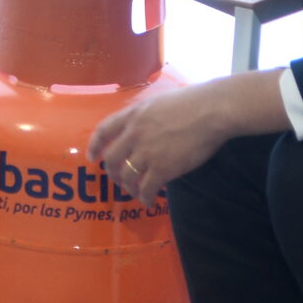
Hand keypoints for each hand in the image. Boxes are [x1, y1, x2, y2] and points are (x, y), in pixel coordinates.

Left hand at [88, 72, 287, 195]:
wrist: (210, 110)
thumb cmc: (191, 102)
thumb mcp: (158, 101)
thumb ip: (144, 115)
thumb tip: (141, 126)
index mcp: (132, 115)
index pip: (103, 131)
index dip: (94, 145)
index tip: (92, 157)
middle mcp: (134, 134)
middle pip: (111, 159)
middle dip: (112, 173)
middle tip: (117, 180)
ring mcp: (147, 152)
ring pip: (127, 177)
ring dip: (129, 188)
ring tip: (135, 193)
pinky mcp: (163, 168)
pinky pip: (146, 188)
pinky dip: (145, 198)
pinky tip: (149, 201)